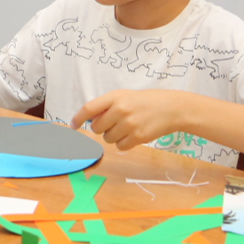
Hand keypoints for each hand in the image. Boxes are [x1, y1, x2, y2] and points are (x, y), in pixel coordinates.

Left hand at [72, 89, 192, 150]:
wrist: (171, 108)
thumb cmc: (145, 102)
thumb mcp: (124, 96)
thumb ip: (107, 106)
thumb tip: (90, 121)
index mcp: (115, 97)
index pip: (89, 108)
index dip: (78, 118)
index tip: (72, 126)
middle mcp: (120, 110)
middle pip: (97, 128)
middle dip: (102, 128)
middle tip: (115, 123)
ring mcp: (129, 124)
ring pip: (108, 139)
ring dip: (114, 136)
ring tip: (127, 127)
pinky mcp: (138, 137)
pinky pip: (120, 146)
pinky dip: (124, 143)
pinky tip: (134, 134)